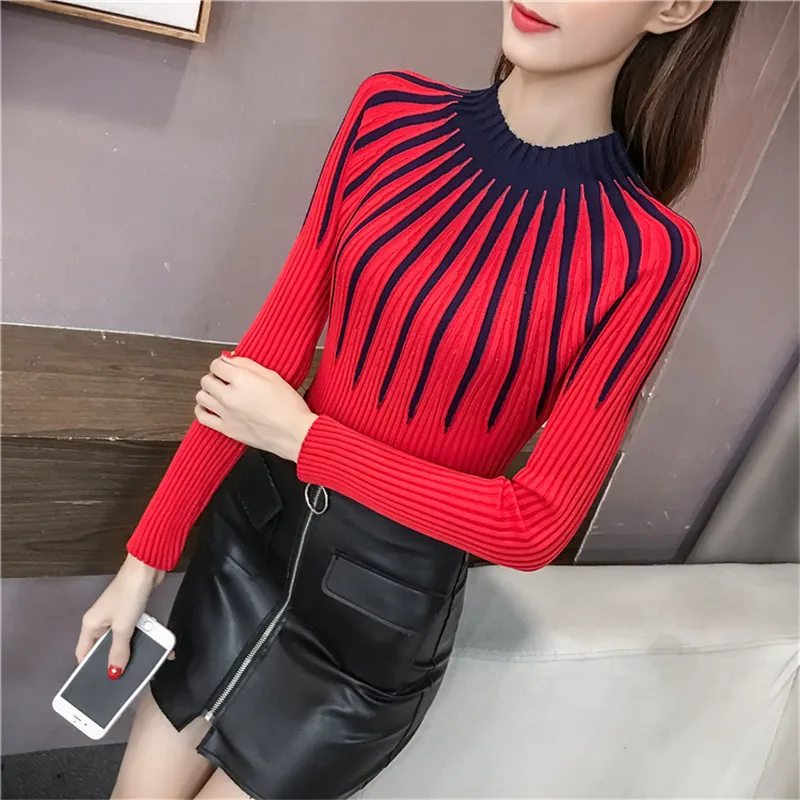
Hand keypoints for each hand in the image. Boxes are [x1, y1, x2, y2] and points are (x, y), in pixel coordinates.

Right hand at [76, 554, 166, 677]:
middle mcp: (101, 621)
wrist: (147, 568)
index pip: (83, 653)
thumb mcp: (123, 626)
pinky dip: (144, 637)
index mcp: (90, 625)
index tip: (99, 684)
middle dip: (115, 662)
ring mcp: (117, 615)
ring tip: (145, 666)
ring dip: (134, 650)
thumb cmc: (129, 595)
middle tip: (125, 680)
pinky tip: (157, 648)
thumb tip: (113, 673)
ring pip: (123, 639)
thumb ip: (118, 651)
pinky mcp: (132, 610)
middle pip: (104, 648)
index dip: (89, 669)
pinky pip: (135, 629)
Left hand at [194, 353, 317, 461]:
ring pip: (201, 396)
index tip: (228, 366)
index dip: (222, 363)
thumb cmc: (289, 407)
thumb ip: (247, 365)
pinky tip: (210, 407)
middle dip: (215, 377)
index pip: (217, 365)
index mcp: (241, 379)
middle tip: (225, 379)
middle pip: (207, 380)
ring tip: (218, 392)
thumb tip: (231, 359)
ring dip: (208, 392)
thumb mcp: (273, 376)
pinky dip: (202, 409)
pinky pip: (202, 417)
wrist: (295, 433)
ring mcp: (225, 413)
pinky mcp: (226, 429)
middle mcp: (229, 396)